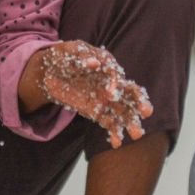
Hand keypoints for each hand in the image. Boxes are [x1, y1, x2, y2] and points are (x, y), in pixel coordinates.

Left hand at [37, 41, 152, 148]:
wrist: (48, 72)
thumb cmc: (62, 57)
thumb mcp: (69, 51)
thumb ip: (82, 56)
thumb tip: (94, 63)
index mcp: (107, 66)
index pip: (116, 75)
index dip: (116, 84)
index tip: (111, 94)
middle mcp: (111, 83)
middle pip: (130, 94)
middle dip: (139, 103)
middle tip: (146, 112)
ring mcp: (105, 99)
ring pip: (123, 112)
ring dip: (131, 122)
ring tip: (136, 134)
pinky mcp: (97, 112)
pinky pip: (109, 123)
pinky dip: (114, 133)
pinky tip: (116, 143)